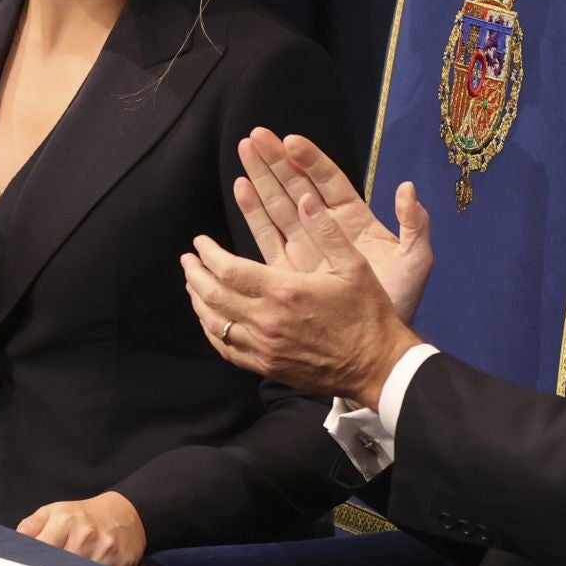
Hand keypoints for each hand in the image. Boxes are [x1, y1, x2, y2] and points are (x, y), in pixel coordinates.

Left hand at [15, 491, 146, 565]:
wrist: (126, 513)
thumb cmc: (86, 515)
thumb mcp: (55, 511)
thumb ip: (33, 525)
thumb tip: (17, 540)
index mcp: (66, 521)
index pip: (41, 551)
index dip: (33, 565)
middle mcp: (86, 536)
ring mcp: (106, 552)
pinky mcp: (122, 565)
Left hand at [184, 187, 423, 407]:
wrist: (377, 366)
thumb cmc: (367, 314)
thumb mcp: (353, 265)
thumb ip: (325, 230)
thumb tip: (304, 198)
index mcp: (284, 291)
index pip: (228, 270)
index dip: (208, 254)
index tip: (199, 242)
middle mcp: (267, 321)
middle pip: (213, 296)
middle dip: (194, 275)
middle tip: (187, 260)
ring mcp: (264, 348)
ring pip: (215, 324)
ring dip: (198, 301)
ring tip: (193, 284)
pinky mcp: (267, 367)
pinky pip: (227, 349)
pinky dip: (212, 331)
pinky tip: (210, 319)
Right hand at [233, 127, 432, 321]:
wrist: (377, 343)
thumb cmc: (401, 299)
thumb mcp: (416, 261)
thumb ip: (415, 225)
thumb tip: (407, 188)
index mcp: (356, 220)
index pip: (329, 181)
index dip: (311, 160)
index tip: (291, 141)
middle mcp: (327, 228)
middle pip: (298, 185)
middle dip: (277, 160)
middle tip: (255, 135)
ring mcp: (306, 246)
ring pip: (280, 204)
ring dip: (261, 177)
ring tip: (243, 151)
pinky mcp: (289, 267)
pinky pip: (268, 235)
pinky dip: (254, 212)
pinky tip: (240, 189)